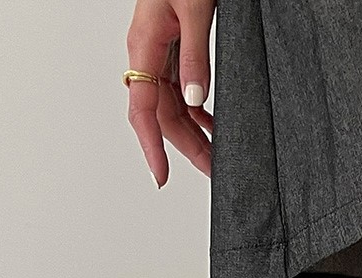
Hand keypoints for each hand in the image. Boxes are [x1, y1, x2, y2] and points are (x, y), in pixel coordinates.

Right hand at [125, 0, 215, 186]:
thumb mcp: (194, 11)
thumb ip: (195, 57)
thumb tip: (196, 101)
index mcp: (143, 46)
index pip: (144, 111)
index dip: (152, 147)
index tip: (161, 177)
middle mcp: (147, 53)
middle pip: (162, 115)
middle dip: (187, 147)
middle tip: (213, 172)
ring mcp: (159, 51)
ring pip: (172, 105)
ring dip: (194, 131)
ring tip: (217, 156)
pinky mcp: (172, 46)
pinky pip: (180, 88)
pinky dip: (197, 110)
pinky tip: (212, 123)